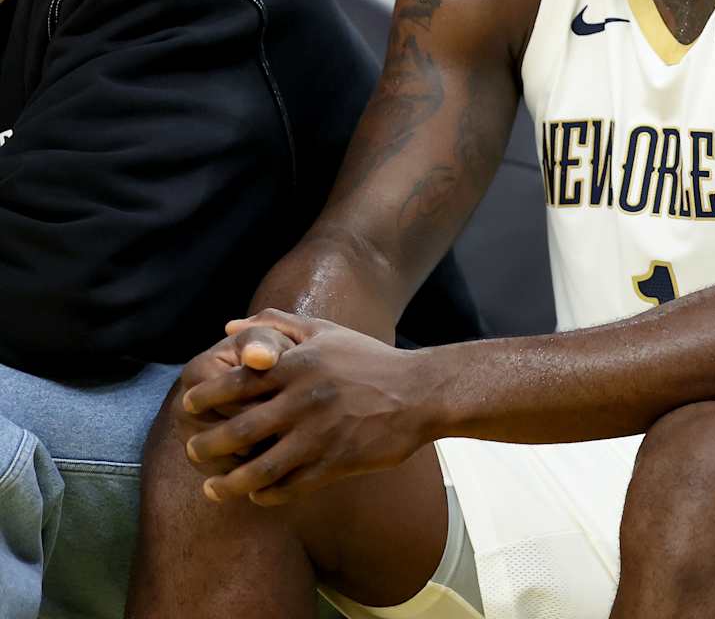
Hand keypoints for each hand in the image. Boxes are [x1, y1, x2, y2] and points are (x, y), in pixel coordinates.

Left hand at [179, 310, 444, 505]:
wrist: (421, 393)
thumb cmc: (370, 360)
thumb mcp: (327, 331)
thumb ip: (278, 324)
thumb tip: (228, 327)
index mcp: (298, 365)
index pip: (235, 382)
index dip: (205, 396)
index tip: (189, 405)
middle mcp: (304, 400)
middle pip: (238, 430)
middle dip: (206, 445)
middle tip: (192, 450)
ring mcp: (319, 434)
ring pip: (259, 468)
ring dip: (229, 483)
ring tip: (212, 489)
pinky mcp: (335, 463)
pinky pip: (290, 486)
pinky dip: (266, 495)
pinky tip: (256, 495)